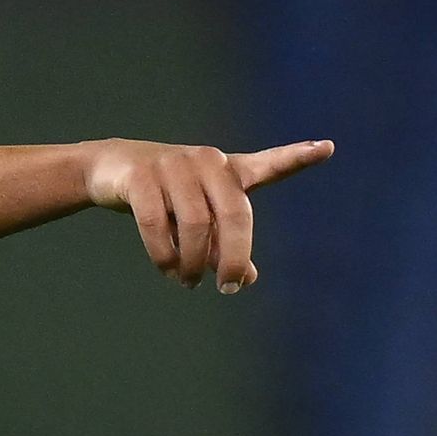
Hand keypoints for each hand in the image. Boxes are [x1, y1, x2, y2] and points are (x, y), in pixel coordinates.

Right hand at [83, 138, 334, 292]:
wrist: (109, 168)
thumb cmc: (164, 195)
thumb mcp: (198, 219)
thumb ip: (224, 245)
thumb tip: (246, 279)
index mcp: (227, 170)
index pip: (267, 165)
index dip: (296, 157)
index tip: (327, 149)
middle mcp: (206, 162)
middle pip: (234, 213)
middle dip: (234, 256)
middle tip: (230, 287)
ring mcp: (172, 166)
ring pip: (194, 224)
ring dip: (194, 261)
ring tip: (189, 281)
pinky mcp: (141, 177)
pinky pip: (157, 224)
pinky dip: (164, 254)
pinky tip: (168, 269)